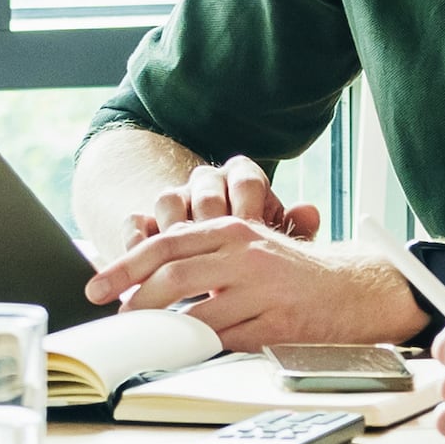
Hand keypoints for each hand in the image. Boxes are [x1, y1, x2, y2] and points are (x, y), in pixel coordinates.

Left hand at [80, 211, 416, 346]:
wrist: (352, 289)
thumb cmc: (288, 272)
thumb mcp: (245, 248)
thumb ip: (200, 255)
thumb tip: (139, 275)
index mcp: (232, 232)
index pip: (166, 245)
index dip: (125, 266)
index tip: (96, 287)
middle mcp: (245, 256)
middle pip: (174, 277)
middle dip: (135, 302)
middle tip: (114, 321)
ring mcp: (262, 291)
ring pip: (196, 315)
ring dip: (165, 333)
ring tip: (147, 342)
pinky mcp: (276, 325)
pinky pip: (226, 342)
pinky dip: (201, 350)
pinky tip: (186, 354)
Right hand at [110, 152, 323, 247]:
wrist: (217, 261)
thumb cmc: (253, 255)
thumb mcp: (276, 241)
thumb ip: (295, 229)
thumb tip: (309, 211)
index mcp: (241, 181)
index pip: (246, 179)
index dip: (249, 205)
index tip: (254, 232)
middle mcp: (206, 185)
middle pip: (204, 190)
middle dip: (209, 221)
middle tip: (220, 253)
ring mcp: (174, 202)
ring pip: (168, 200)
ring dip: (174, 232)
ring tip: (186, 264)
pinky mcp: (143, 224)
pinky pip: (135, 221)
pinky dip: (137, 240)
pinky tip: (146, 264)